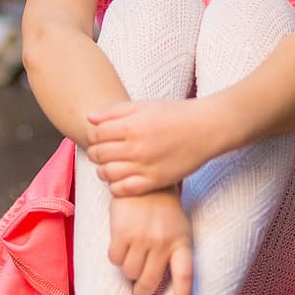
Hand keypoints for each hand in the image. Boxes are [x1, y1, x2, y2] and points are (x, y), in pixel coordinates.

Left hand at [86, 99, 208, 195]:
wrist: (206, 129)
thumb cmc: (175, 114)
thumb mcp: (144, 105)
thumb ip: (114, 111)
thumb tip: (89, 119)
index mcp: (131, 125)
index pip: (95, 135)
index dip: (92, 135)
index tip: (97, 136)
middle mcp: (136, 147)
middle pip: (98, 155)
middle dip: (95, 152)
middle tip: (102, 150)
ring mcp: (145, 166)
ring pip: (106, 174)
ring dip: (103, 169)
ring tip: (110, 164)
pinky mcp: (154, 182)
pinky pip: (123, 190)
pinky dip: (115, 186)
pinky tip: (121, 177)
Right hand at [108, 188, 192, 294]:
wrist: (143, 180)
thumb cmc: (163, 209)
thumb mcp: (178, 227)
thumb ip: (174, 252)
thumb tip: (163, 284)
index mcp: (182, 241)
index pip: (185, 278)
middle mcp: (163, 242)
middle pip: (149, 283)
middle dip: (142, 291)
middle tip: (139, 289)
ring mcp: (142, 238)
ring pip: (130, 273)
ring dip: (128, 268)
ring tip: (132, 252)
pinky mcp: (122, 232)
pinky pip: (115, 259)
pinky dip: (116, 255)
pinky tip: (121, 241)